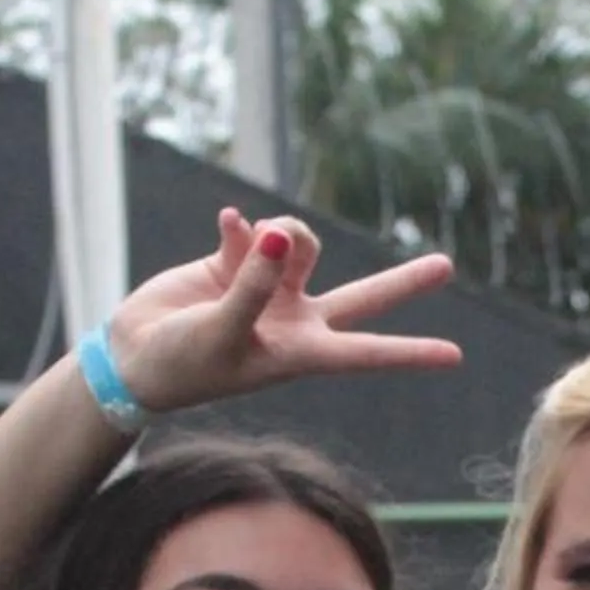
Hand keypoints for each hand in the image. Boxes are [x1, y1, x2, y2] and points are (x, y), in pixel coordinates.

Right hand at [102, 208, 463, 413]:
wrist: (136, 356)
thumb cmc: (183, 362)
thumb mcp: (222, 332)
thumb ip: (254, 286)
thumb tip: (282, 238)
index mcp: (302, 353)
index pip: (367, 353)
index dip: (410, 354)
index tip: (454, 358)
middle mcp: (295, 320)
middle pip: (364, 299)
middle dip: (403, 283)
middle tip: (447, 267)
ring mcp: (270, 290)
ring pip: (303, 244)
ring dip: (286, 235)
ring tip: (257, 244)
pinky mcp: (238, 263)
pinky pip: (253, 232)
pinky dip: (243, 228)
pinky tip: (226, 227)